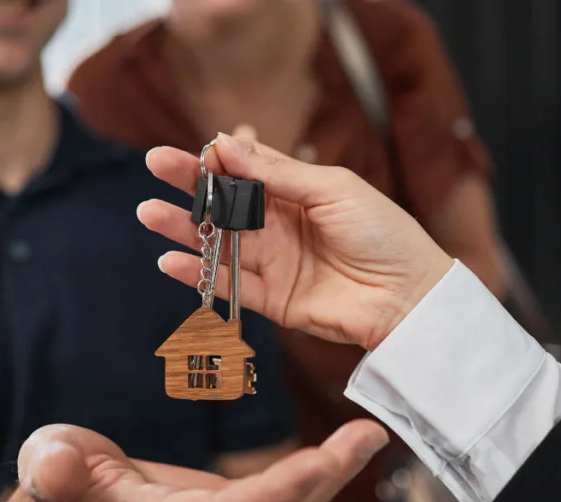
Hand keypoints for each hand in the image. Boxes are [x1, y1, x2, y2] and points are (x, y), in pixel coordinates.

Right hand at [17, 422, 387, 501]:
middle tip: (365, 438)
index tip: (321, 460)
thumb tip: (57, 467)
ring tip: (365, 438)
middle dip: (323, 482)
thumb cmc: (59, 477)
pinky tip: (337, 452)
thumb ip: (54, 468)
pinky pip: (279, 501)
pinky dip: (312, 476)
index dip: (276, 492)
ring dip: (329, 478)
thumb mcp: (48, 461)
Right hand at [138, 132, 453, 350]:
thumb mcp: (334, 189)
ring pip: (219, 242)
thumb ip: (278, 172)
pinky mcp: (274, 299)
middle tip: (154, 168)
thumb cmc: (384, 233)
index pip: (246, 171)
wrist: (411, 296)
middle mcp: (280, 225)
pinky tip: (170, 260)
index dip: (216, 160)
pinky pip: (228, 285)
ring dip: (183, 229)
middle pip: (224, 204)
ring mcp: (274, 262)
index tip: (190, 150)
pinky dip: (198, 273)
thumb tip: (226, 144)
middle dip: (189, 186)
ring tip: (150, 214)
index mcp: (297, 191)